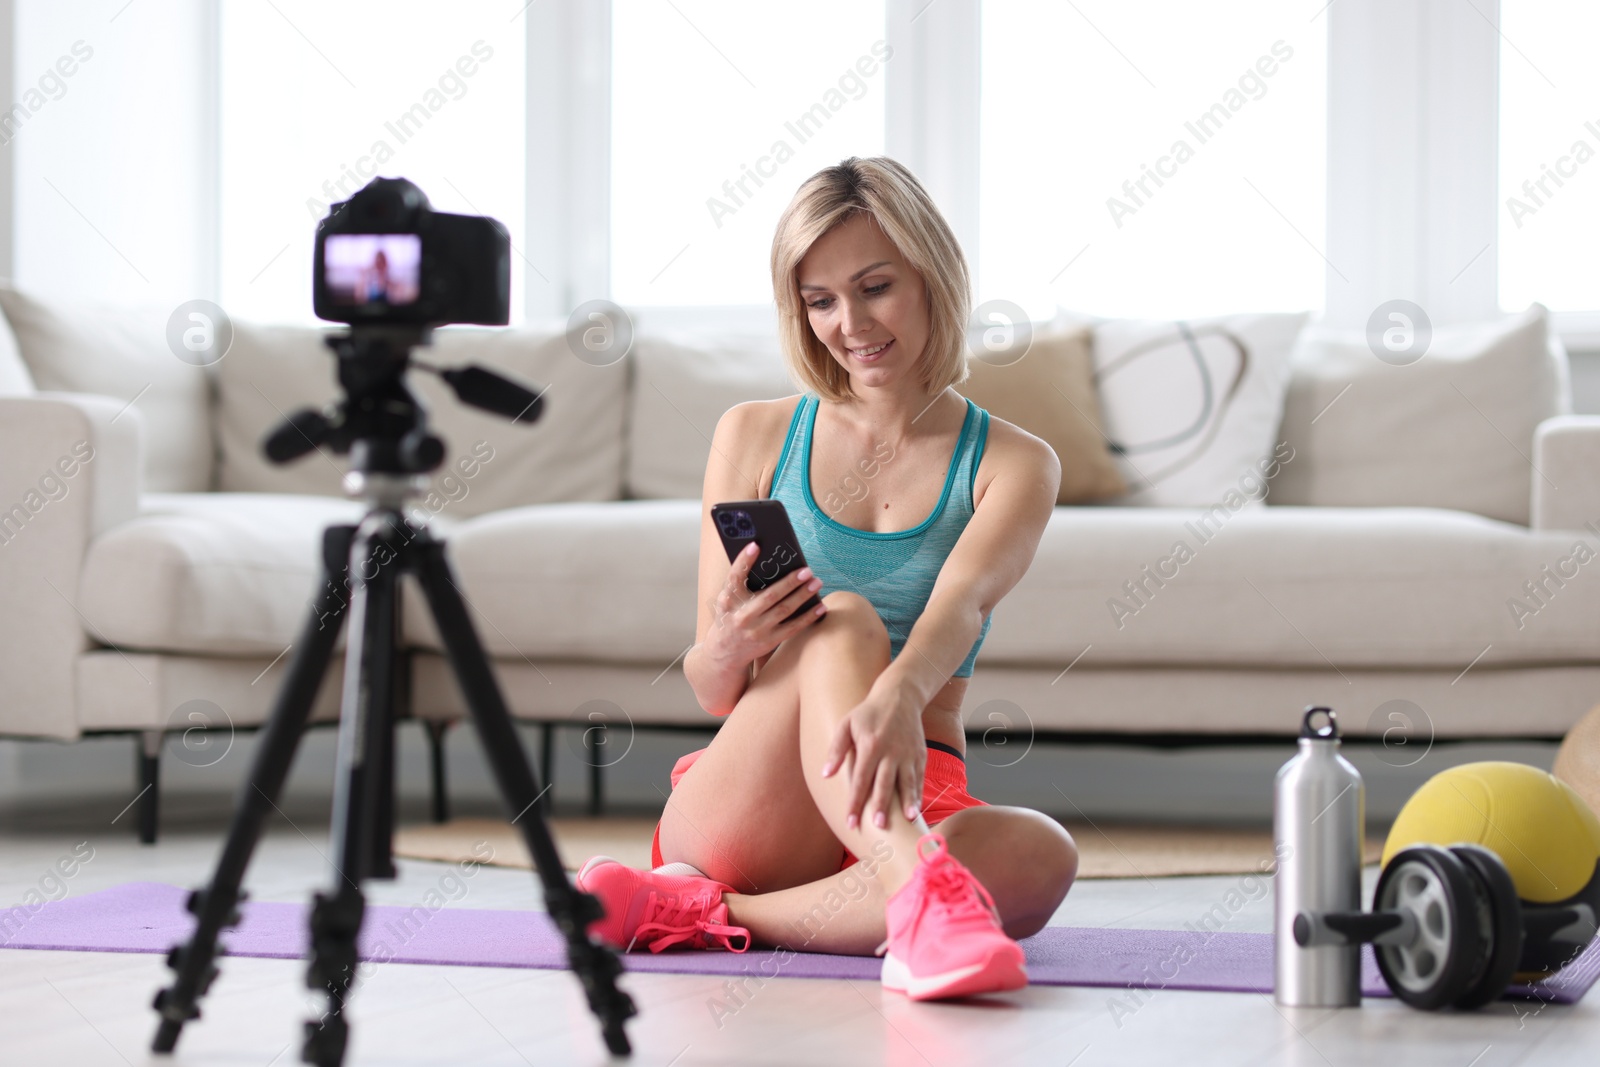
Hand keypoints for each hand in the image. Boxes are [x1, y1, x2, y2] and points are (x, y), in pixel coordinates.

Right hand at [706, 541, 826, 669]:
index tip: (756, 545)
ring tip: (816, 582)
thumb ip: (742, 583)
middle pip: (769, 596)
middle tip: (806, 570)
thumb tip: (771, 561)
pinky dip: (808, 617)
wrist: (724, 652)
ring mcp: (756, 631)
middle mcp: (741, 616)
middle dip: (790, 582)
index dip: (744, 561)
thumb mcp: (728, 600)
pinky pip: (793, 628)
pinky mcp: (769, 642)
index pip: (734, 578)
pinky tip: (820, 606)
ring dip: (802, 595)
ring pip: (784, 610)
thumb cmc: (730, 617)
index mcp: (727, 601)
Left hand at [820, 684, 924, 830]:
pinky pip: (919, 778)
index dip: (855, 801)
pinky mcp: (920, 755)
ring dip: (907, 802)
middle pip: (885, 782)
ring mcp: (908, 754)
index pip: (861, 778)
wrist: (900, 697)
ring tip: (908, 821)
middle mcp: (891, 752)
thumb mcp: (846, 724)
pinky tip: (916, 810)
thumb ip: (836, 749)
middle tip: (878, 826)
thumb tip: (825, 774)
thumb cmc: (868, 713)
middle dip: (881, 805)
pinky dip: (918, 794)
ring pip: (908, 782)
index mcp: (870, 745)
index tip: (850, 821)